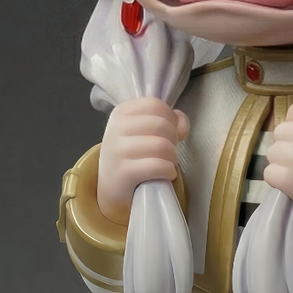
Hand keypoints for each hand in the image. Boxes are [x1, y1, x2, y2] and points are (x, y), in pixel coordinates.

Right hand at [97, 98, 188, 224]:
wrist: (111, 188)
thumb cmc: (130, 157)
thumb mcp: (141, 132)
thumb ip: (164, 120)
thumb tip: (182, 123)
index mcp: (121, 113)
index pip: (156, 105)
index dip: (172, 119)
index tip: (170, 133)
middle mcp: (117, 128)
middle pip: (161, 125)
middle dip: (173, 140)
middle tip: (167, 152)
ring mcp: (118, 150)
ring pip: (162, 145)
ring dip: (172, 158)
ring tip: (165, 164)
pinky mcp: (124, 172)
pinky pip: (159, 166)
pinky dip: (169, 171)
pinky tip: (164, 175)